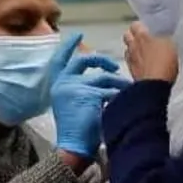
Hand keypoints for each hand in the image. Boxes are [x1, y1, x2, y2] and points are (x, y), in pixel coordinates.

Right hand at [51, 38, 132, 158]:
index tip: (78, 35)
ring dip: (116, 85)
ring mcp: (75, 88)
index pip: (59, 59)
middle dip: (101, 61)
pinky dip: (118, 97)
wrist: (73, 146)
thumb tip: (98, 76)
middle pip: (84, 61)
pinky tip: (123, 103)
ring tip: (125, 93)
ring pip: (103, 79)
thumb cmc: (74, 128)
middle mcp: (63, 83)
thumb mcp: (69, 102)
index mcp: (57, 84)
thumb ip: (77, 87)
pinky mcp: (89, 95)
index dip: (68, 46)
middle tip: (114, 66)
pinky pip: (109, 91)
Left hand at [124, 22, 178, 82]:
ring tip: (143, 51)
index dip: (141, 26)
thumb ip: (164, 38)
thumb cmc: (164, 63)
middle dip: (133, 35)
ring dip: (133, 48)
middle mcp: (133, 45)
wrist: (155, 84)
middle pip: (127, 35)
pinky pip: (130, 61)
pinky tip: (142, 63)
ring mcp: (130, 58)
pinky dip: (134, 60)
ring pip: (127, 48)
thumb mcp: (171, 45)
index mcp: (142, 36)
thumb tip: (163, 36)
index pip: (136, 25)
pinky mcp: (131, 70)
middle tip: (144, 38)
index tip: (147, 28)